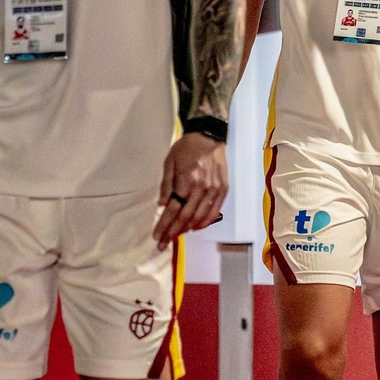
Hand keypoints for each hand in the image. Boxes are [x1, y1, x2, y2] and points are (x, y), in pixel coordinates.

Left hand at [154, 130, 228, 246]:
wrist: (208, 136)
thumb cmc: (185, 148)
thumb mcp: (169, 163)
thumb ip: (166, 185)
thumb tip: (163, 205)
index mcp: (186, 180)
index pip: (173, 209)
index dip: (164, 225)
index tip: (157, 236)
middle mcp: (201, 187)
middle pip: (185, 216)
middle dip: (173, 232)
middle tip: (163, 243)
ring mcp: (214, 189)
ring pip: (200, 217)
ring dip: (187, 229)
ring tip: (176, 236)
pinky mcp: (223, 189)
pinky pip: (215, 211)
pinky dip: (205, 222)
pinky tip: (196, 228)